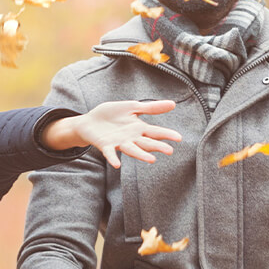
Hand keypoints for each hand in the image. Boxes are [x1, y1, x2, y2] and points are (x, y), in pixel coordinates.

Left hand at [42, 100, 181, 167]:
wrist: (89, 121)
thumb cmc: (112, 114)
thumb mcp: (132, 107)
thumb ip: (151, 108)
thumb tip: (173, 104)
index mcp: (138, 128)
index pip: (155, 132)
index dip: (166, 134)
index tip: (179, 138)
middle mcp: (131, 138)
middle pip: (146, 143)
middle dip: (157, 146)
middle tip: (169, 151)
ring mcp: (118, 143)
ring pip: (132, 150)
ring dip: (141, 155)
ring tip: (152, 160)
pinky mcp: (105, 145)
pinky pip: (110, 153)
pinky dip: (113, 158)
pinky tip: (117, 164)